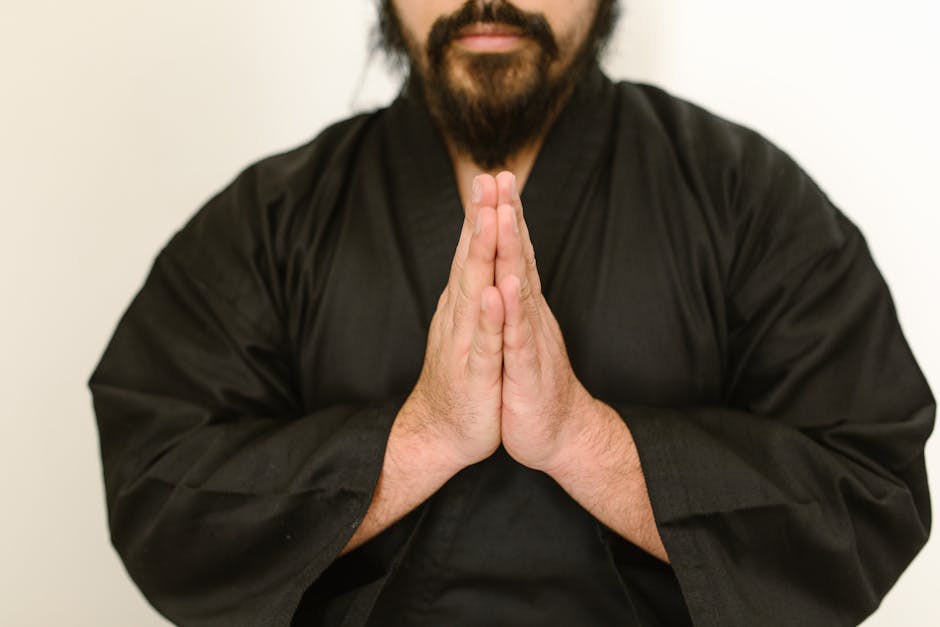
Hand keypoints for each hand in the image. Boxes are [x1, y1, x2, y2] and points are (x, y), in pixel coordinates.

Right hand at [398, 175, 504, 472]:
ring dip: (480, 255)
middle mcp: (461, 316)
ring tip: (487, 219)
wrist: (442, 432)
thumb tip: (477, 255)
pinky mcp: (475, 374)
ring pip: (475, 292)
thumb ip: (474, 291)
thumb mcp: (471, 328)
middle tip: (486, 179)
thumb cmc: (462, 378)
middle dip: (480, 219)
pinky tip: (493, 294)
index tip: (494, 177)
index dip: (484, 215)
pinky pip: (484, 343)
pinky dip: (489, 318)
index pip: (475, 252)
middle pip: (471, 260)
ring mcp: (466, 344)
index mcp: (466, 305)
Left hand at [493, 172, 595, 472]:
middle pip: (520, 259)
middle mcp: (530, 316)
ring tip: (504, 216)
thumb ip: (517, 302)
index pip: (513, 254)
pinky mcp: (526, 372)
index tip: (494, 179)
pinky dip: (510, 313)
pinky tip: (504, 288)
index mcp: (523, 308)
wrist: (557, 433)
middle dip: (510, 217)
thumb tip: (511, 268)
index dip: (504, 216)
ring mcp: (530, 341)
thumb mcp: (520, 336)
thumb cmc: (532, 384)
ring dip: (513, 253)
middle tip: (502, 177)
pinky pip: (517, 338)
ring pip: (520, 290)